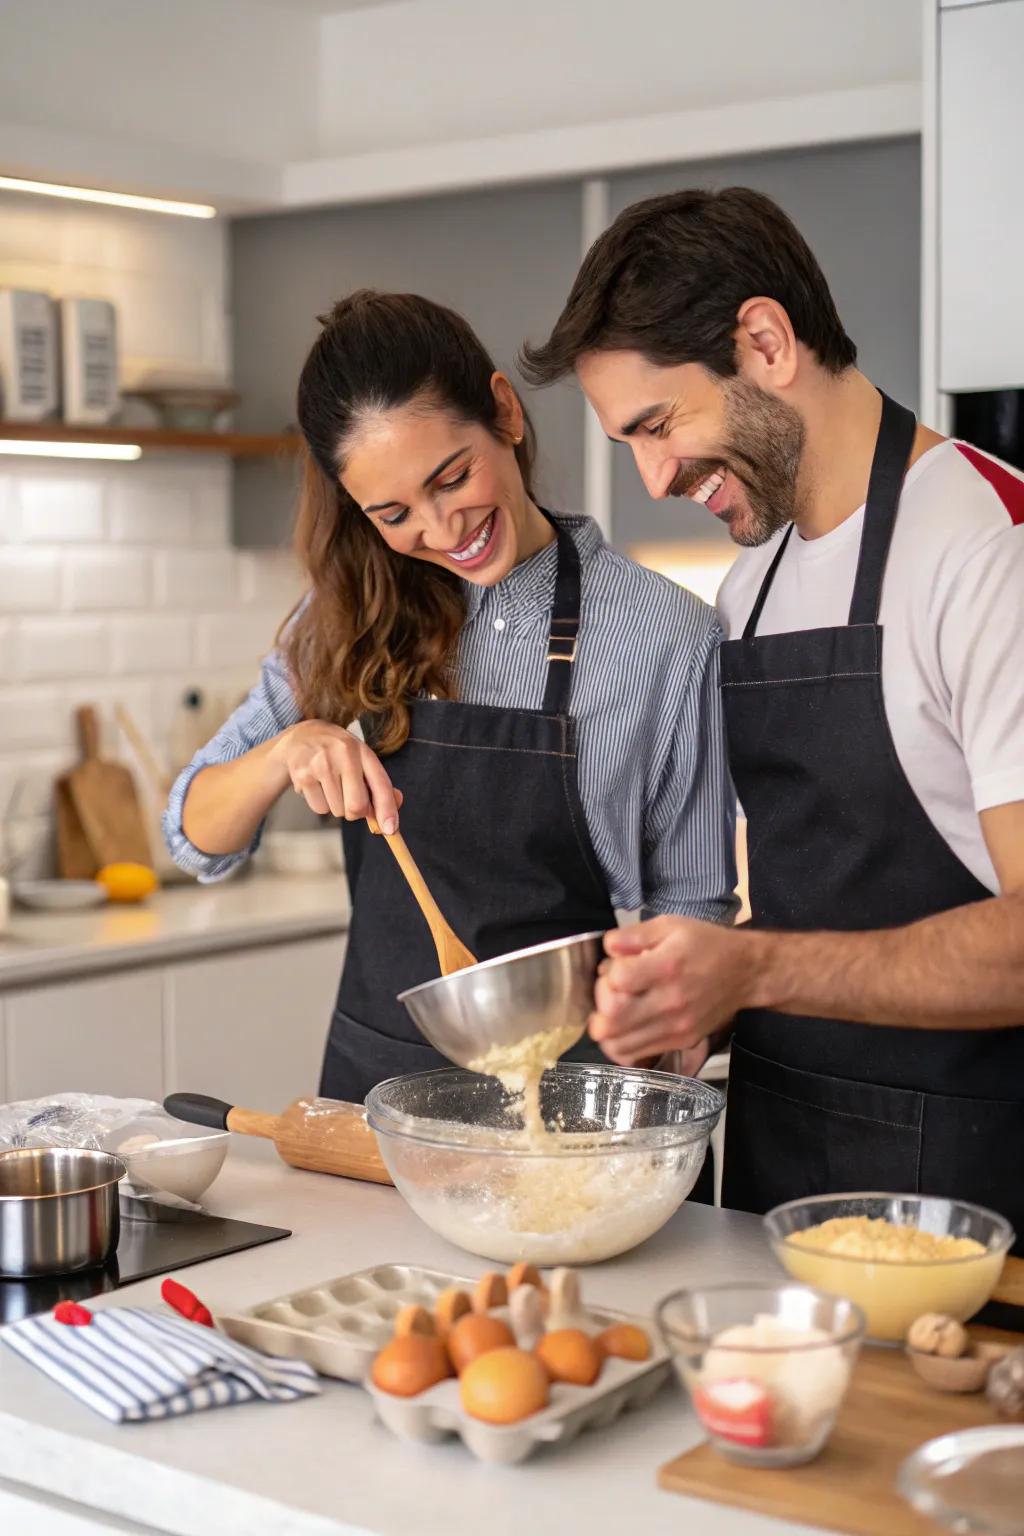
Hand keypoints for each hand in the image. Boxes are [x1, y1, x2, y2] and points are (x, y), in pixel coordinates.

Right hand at [268, 721, 402, 830]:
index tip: (390, 829)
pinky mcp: (303, 775)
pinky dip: (321, 803)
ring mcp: (321, 764)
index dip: (387, 809)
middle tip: (349, 798)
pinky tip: (317, 785)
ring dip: (336, 806)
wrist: (302, 735)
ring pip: (337, 811)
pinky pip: (320, 808)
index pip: (381, 785)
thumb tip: (390, 817)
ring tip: (329, 784)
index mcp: (363, 751)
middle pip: (357, 806)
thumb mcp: (361, 759)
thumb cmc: (339, 752)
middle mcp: (344, 755)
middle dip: (355, 812)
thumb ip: (379, 785)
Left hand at [589, 915, 755, 1064]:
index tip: (615, 970)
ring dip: (607, 1029)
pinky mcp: (680, 1042)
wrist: (746, 973)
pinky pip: (635, 1056)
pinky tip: (626, 1027)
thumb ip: (634, 935)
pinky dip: (621, 1044)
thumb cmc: (706, 945)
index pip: (617, 981)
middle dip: (601, 1005)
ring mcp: (676, 1027)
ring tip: (616, 1013)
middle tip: (610, 994)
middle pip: (612, 1020)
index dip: (607, 976)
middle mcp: (671, 1001)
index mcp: (667, 966)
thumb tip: (607, 948)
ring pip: (618, 1044)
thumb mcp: (670, 925)